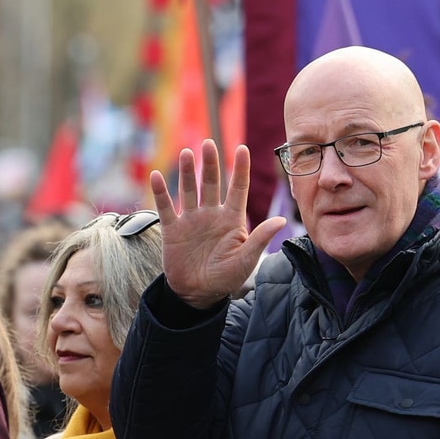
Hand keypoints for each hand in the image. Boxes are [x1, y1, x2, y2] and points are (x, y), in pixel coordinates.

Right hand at [155, 141, 285, 309]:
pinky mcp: (173, 229)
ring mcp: (192, 220)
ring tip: (187, 153)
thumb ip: (261, 238)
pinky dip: (161, 192)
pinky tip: (157, 176)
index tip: (243, 148)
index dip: (240, 169)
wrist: (198, 294)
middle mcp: (212, 214)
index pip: (238, 189)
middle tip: (209, 143)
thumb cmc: (226, 278)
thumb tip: (282, 220)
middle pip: (211, 183)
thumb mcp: (246, 260)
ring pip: (189, 190)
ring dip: (187, 172)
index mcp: (232, 219)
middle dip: (211, 164)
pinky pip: (166, 207)